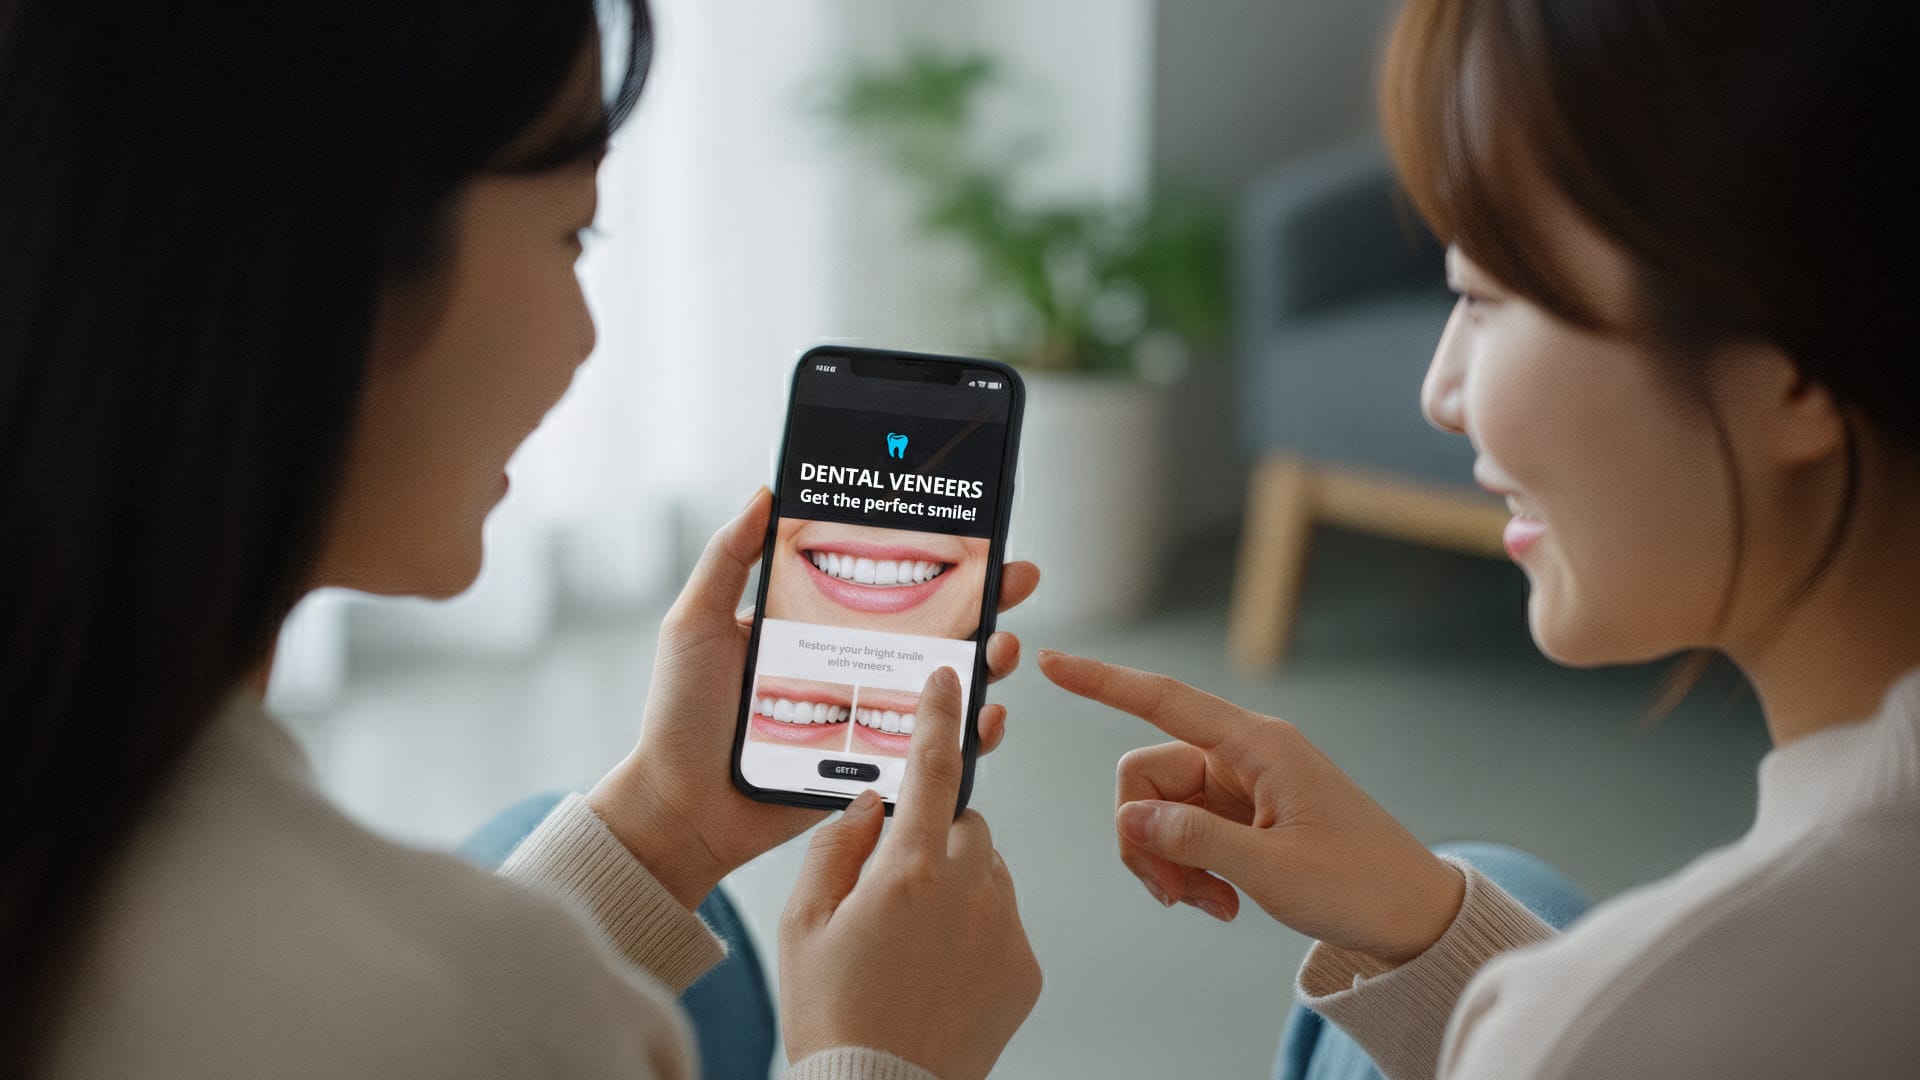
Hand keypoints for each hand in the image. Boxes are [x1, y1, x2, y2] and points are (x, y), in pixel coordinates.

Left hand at [587, 489, 1040, 909]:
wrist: (678, 809)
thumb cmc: (680, 716)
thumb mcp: (696, 622)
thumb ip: (728, 559)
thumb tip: (765, 491)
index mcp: (816, 625)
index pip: (887, 583)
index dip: (934, 557)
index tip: (975, 532)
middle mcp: (850, 666)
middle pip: (933, 626)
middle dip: (987, 600)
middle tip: (1019, 578)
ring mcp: (866, 717)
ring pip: (944, 683)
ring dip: (988, 661)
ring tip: (1005, 647)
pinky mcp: (872, 766)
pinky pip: (932, 747)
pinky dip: (971, 734)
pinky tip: (988, 718)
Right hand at [779, 667, 1040, 1079]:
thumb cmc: (830, 1014)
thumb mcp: (802, 922)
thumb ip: (836, 846)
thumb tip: (869, 801)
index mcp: (910, 868)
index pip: (934, 768)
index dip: (940, 716)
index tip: (950, 678)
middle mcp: (971, 889)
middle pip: (964, 824)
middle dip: (934, 837)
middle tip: (892, 887)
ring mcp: (1006, 928)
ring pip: (987, 871)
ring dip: (957, 883)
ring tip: (910, 942)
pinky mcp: (1026, 967)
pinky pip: (1003, 920)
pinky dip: (976, 929)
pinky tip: (937, 970)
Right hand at [1038, 650, 1464, 965]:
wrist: (1414, 918)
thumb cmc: (1362, 886)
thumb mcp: (1274, 872)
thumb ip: (1195, 840)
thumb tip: (1131, 819)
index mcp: (1259, 746)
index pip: (1163, 699)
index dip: (1103, 682)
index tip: (1052, 663)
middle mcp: (1245, 756)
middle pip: (1146, 773)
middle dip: (1142, 836)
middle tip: (1173, 896)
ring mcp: (1242, 787)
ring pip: (1160, 809)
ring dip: (1168, 862)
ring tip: (1208, 904)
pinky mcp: (1244, 817)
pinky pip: (1184, 832)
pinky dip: (1188, 870)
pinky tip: (1222, 903)